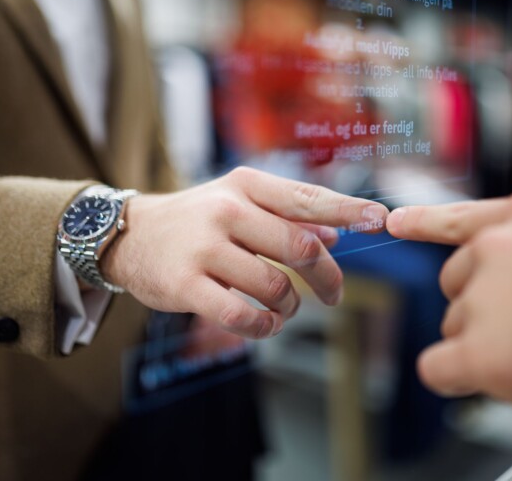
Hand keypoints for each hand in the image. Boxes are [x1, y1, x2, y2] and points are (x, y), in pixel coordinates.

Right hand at [101, 167, 387, 338]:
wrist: (129, 236)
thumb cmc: (197, 220)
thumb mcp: (241, 204)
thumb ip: (289, 218)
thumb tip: (339, 235)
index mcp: (247, 186)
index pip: (309, 197)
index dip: (349, 210)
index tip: (382, 220)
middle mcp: (227, 210)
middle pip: (301, 247)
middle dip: (327, 277)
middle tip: (333, 296)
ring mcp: (204, 247)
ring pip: (275, 285)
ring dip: (291, 306)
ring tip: (285, 309)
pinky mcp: (184, 284)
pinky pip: (240, 314)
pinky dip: (263, 326)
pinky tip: (265, 324)